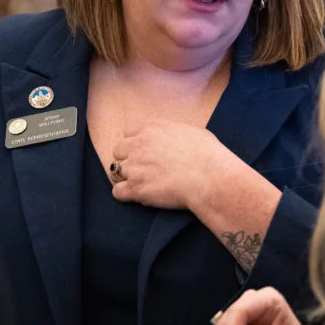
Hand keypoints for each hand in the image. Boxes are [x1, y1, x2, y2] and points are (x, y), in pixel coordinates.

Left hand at [110, 120, 231, 210]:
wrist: (209, 177)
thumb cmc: (208, 155)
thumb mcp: (191, 131)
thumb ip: (174, 132)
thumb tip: (174, 138)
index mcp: (151, 128)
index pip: (128, 132)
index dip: (135, 143)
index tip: (144, 151)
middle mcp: (139, 145)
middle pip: (118, 150)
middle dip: (128, 159)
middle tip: (142, 168)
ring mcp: (135, 167)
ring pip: (115, 171)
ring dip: (126, 177)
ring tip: (140, 183)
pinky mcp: (136, 188)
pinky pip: (117, 192)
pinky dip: (124, 195)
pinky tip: (136, 196)